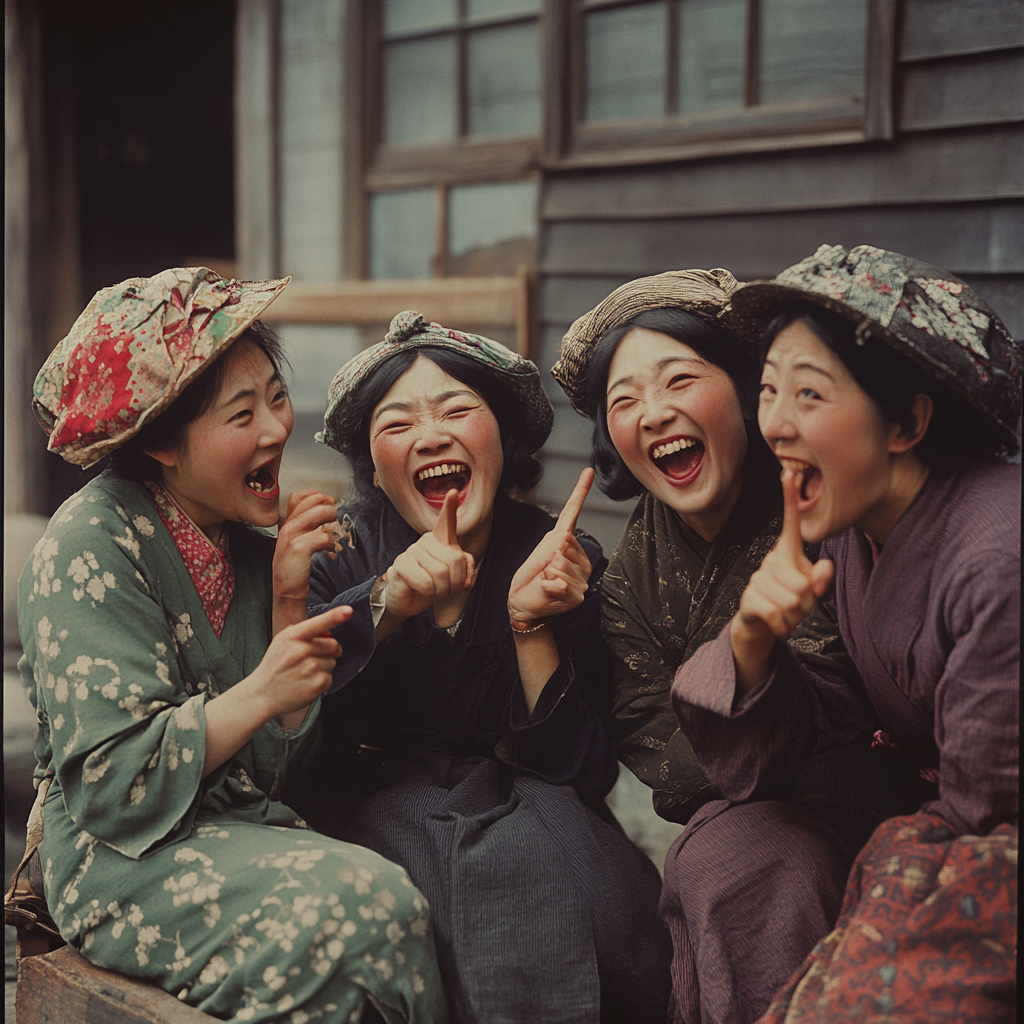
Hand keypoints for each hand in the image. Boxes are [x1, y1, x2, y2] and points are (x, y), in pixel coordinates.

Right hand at [249, 604, 351, 719]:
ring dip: (323, 667)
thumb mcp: (283, 641)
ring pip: (333, 662)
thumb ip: (304, 632)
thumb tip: (329, 633)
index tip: (349, 610)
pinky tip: (305, 683)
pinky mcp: (317, 684)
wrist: (261, 695)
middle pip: (334, 645)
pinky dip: (321, 682)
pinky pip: (331, 678)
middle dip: (327, 652)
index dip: (336, 616)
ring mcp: (310, 668)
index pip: (318, 623)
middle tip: (309, 660)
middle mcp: (302, 650)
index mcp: (292, 636)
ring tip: (303, 673)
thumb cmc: (275, 665)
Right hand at [273, 489, 338, 603]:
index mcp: (287, 524)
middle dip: (327, 505)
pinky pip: (322, 535)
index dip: (315, 496)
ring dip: (331, 519)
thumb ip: (305, 527)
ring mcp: (290, 537)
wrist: (287, 591)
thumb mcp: (296, 542)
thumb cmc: (295, 567)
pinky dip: (330, 540)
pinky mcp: (298, 549)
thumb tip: (325, 512)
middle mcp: (287, 527)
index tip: (327, 503)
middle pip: (310, 501)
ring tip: (333, 530)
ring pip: (317, 514)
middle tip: (334, 516)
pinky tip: (330, 549)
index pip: (298, 496)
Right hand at [383, 490, 476, 623]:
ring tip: (434, 591)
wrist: (408, 600)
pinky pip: (426, 583)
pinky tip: (421, 591)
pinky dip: (428, 594)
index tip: (453, 493)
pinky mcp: (400, 566)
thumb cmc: (433, 586)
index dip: (449, 508)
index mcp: (440, 541)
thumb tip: (467, 574)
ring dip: (442, 591)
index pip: (446, 522)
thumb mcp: (455, 578)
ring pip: (441, 573)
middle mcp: (426, 541)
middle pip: (455, 560)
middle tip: (446, 589)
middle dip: (455, 583)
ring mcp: (411, 551)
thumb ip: (466, 570)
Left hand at [508, 468, 593, 624]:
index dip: (580, 491)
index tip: (588, 470)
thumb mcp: (541, 553)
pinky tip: (549, 591)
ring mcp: (582, 577)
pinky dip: (548, 587)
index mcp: (570, 543)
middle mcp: (581, 559)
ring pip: (560, 563)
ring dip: (547, 575)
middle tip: (543, 572)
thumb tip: (566, 540)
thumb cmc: (530, 578)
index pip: (574, 513)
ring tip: (546, 582)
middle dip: (547, 558)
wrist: (522, 603)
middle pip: (564, 543)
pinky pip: (560, 582)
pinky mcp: (577, 593)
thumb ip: (557, 544)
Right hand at [731, 470, 833, 690]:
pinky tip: (778, 625)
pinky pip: (777, 614)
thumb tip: (823, 569)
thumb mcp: (813, 591)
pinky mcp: (749, 598)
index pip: (790, 523)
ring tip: (787, 614)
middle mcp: (771, 561)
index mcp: (788, 552)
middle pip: (804, 585)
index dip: (789, 500)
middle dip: (808, 604)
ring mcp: (758, 579)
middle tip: (798, 606)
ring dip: (796, 618)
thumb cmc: (791, 601)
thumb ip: (822, 578)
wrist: (760, 625)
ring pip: (793, 602)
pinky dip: (783, 627)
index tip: (787, 473)